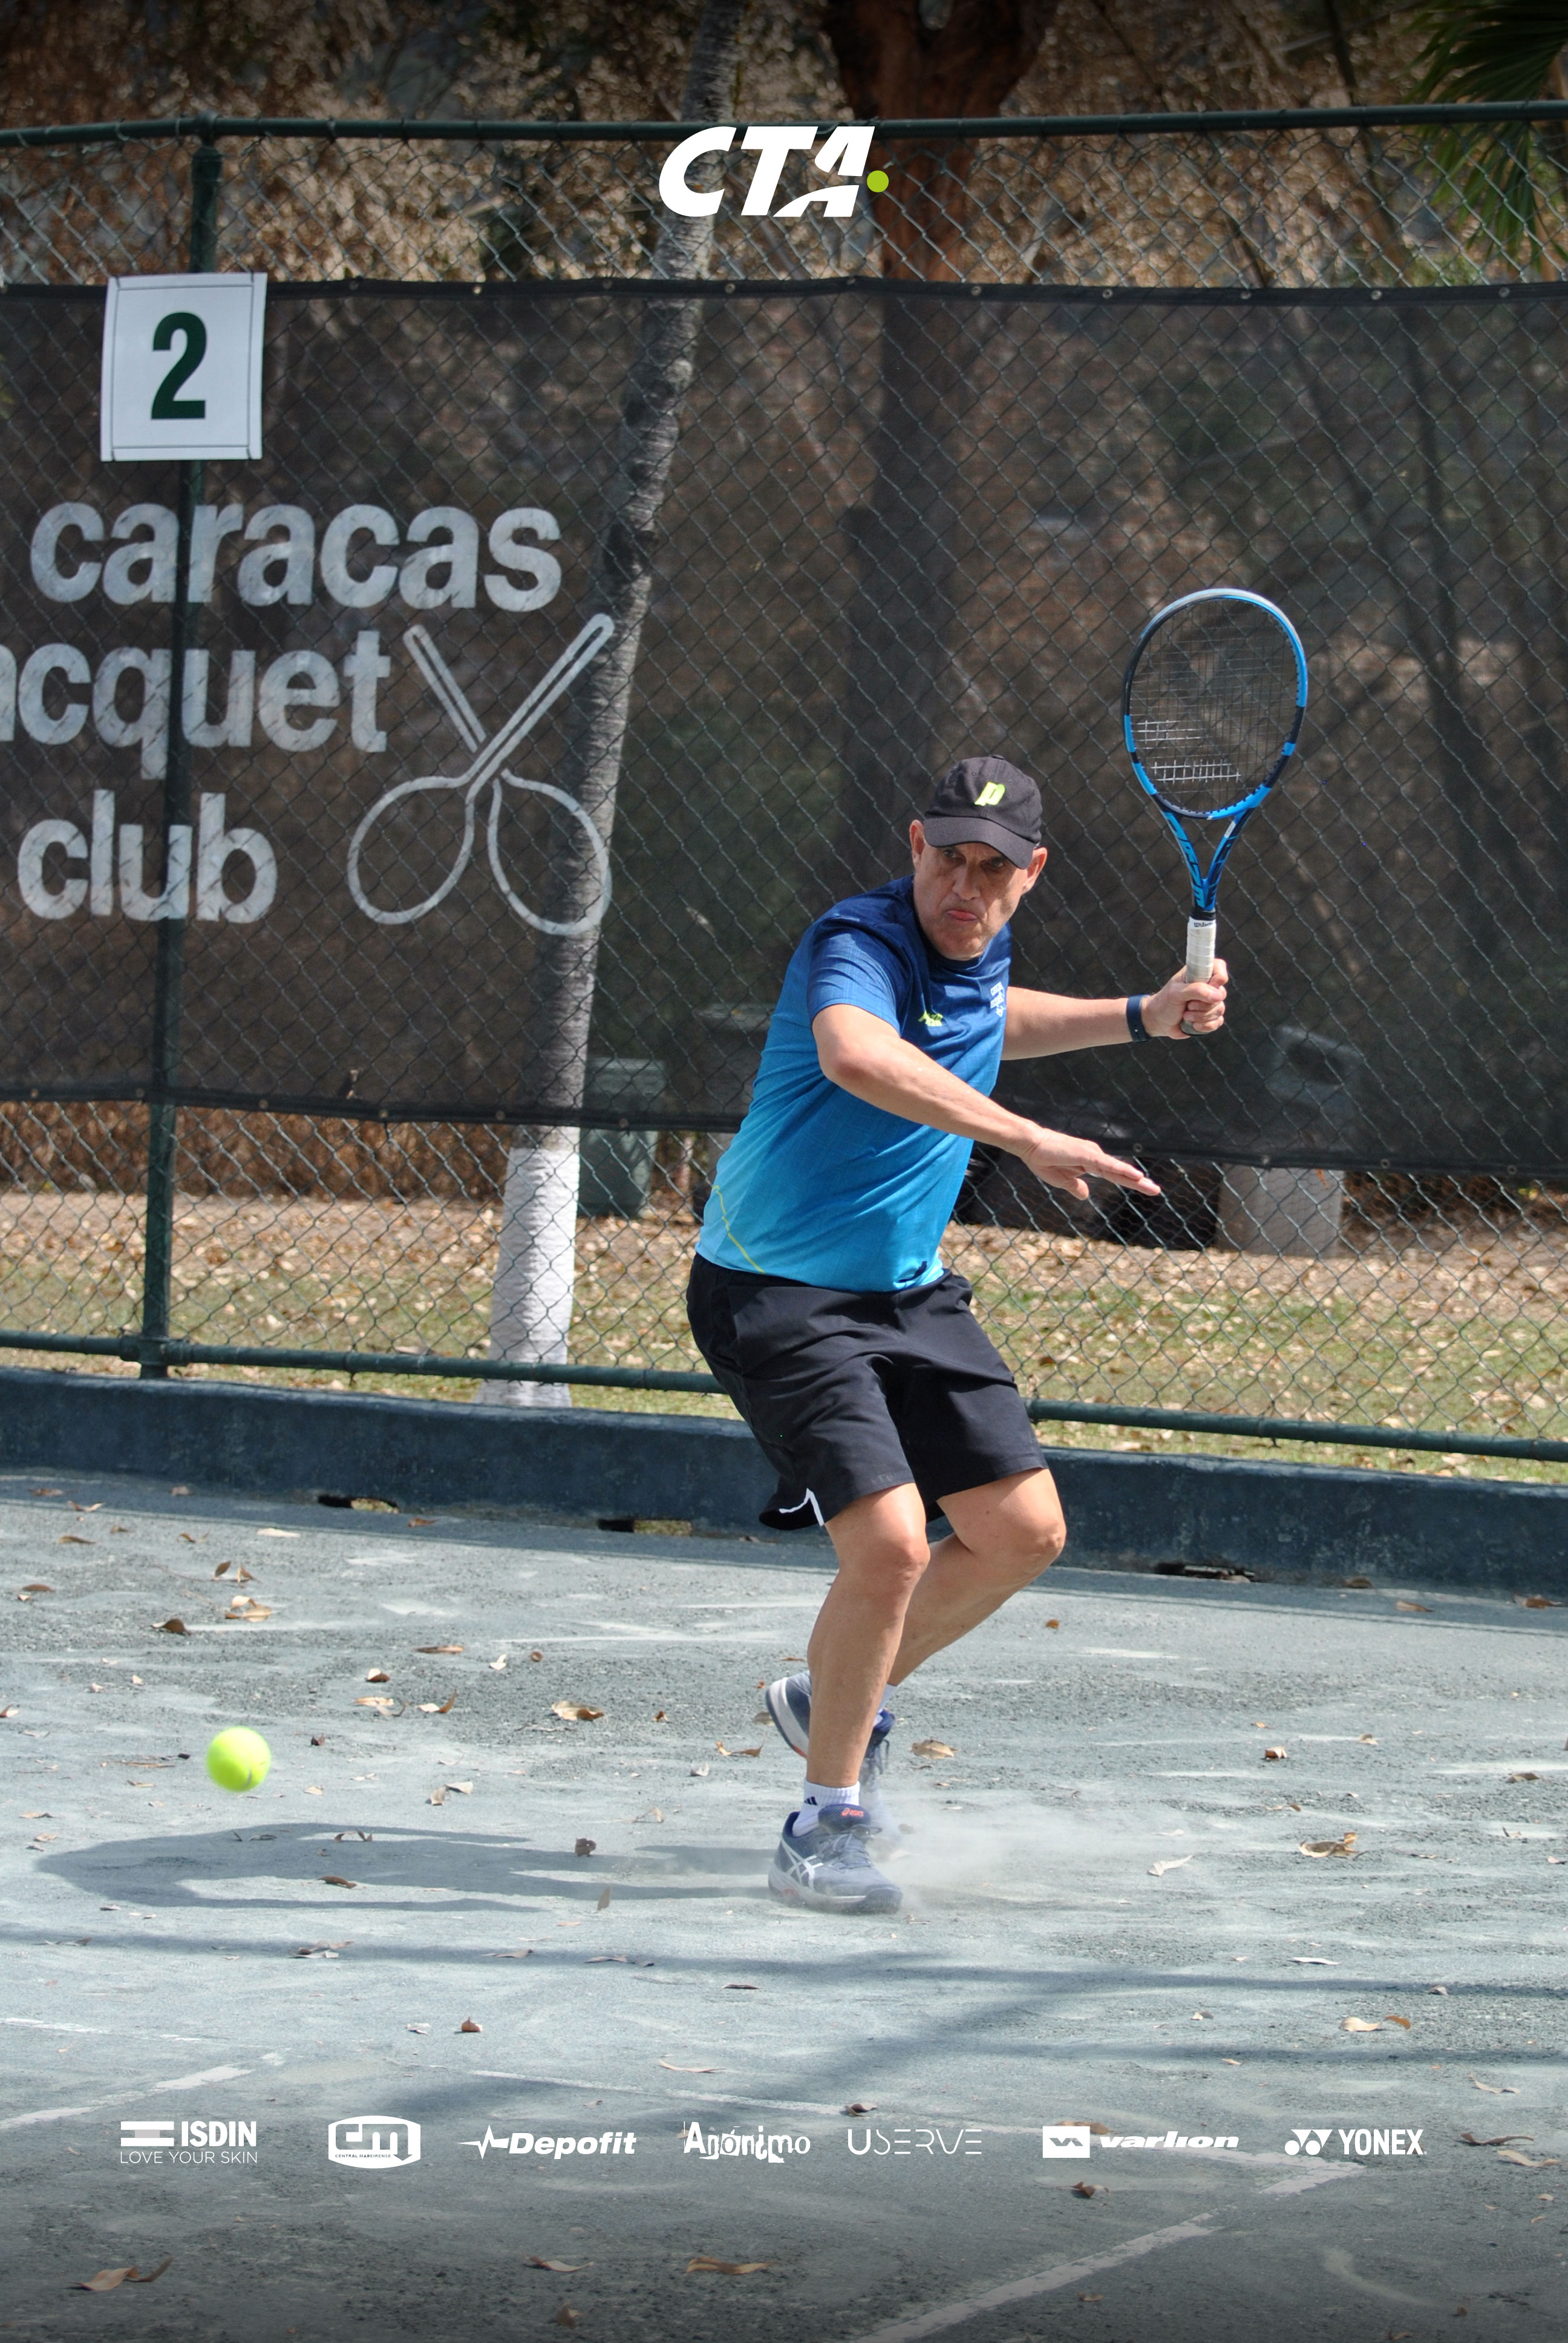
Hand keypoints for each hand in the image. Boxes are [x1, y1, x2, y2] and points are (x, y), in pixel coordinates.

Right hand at [1013, 1124, 1160, 1201]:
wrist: (1030, 1145)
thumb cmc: (1043, 1159)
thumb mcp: (1061, 1180)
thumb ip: (1075, 1186)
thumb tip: (1086, 1194)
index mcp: (1090, 1163)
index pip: (1115, 1175)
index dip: (1130, 1182)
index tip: (1146, 1188)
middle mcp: (1095, 1157)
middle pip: (1120, 1172)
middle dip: (1139, 1182)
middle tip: (1157, 1191)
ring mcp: (1092, 1154)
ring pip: (1117, 1169)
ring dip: (1134, 1178)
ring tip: (1150, 1186)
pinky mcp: (1087, 1154)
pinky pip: (1108, 1165)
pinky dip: (1122, 1170)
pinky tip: (1135, 1175)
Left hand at [1140, 957, 1228, 1040]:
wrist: (1159, 1021)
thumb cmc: (1165, 1002)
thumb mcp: (1177, 993)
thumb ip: (1197, 990)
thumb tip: (1218, 995)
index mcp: (1199, 974)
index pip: (1219, 967)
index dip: (1218, 978)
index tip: (1208, 986)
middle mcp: (1207, 986)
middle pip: (1221, 994)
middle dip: (1202, 1004)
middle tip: (1187, 1005)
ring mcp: (1210, 1002)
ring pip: (1219, 1009)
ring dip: (1201, 1016)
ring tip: (1186, 1015)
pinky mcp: (1211, 1016)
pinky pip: (1218, 1021)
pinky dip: (1205, 1026)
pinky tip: (1194, 1025)